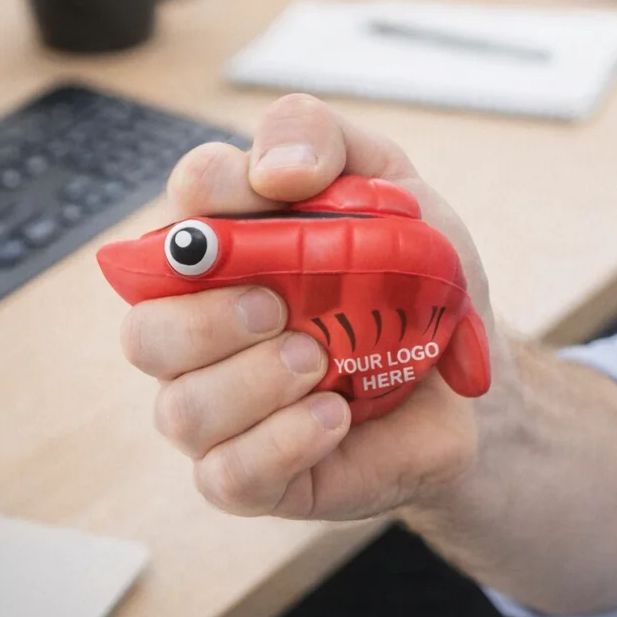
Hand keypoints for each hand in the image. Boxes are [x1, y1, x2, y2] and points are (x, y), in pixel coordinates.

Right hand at [119, 94, 500, 520]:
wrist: (473, 385)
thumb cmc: (418, 287)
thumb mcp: (395, 189)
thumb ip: (325, 140)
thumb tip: (274, 169)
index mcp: (226, 256)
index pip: (176, 214)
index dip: (205, 193)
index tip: (270, 190)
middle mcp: (205, 336)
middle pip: (143, 332)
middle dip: (207, 319)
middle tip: (280, 308)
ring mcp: (224, 411)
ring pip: (180, 409)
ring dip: (251, 384)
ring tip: (320, 363)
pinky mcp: (255, 476)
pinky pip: (227, 474)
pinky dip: (280, 441)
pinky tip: (333, 416)